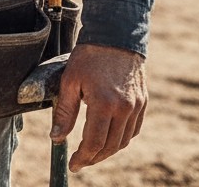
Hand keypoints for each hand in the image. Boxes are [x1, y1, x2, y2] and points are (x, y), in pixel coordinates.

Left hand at [51, 43, 146, 171]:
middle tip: (80, 161)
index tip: (73, 164)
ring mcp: (136, 107)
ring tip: (92, 151)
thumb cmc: (89, 56)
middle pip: (110, 146)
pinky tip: (109, 137)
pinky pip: (133, 130)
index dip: (82, 157)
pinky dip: (121, 138)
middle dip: (94, 157)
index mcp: (104, 104)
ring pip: (123, 141)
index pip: (93, 142)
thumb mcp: (70, 81)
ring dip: (107, 150)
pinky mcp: (143, 103)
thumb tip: (56, 138)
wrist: (115, 35)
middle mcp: (124, 109)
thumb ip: (64, 112)